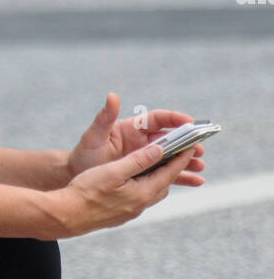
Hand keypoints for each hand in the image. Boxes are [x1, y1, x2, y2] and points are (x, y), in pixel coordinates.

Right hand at [57, 140, 198, 238]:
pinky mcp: (119, 215)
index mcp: (142, 193)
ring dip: (157, 179)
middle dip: (172, 168)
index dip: (181, 158)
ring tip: (157, 166)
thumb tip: (160, 150)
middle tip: (175, 153)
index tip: (191, 146)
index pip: (169, 173)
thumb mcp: (114, 171)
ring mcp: (130, 212)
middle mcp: (140, 205)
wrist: (65, 216)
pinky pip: (140, 199)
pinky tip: (134, 182)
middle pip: (164, 184)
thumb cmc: (87, 191)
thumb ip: (138, 160)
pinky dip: (144, 187)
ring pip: (152, 193)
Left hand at [66, 92, 204, 187]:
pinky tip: (197, 182)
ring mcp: (145, 157)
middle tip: (200, 149)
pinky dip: (182, 177)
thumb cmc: (84, 154)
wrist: (77, 177)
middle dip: (186, 143)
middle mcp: (142, 141)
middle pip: (170, 139)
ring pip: (172, 157)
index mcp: (132, 128)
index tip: (190, 122)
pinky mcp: (146, 172)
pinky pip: (167, 174)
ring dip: (187, 161)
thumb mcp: (93, 136)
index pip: (158, 119)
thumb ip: (104, 118)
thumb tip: (112, 96)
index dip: (175, 119)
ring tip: (201, 167)